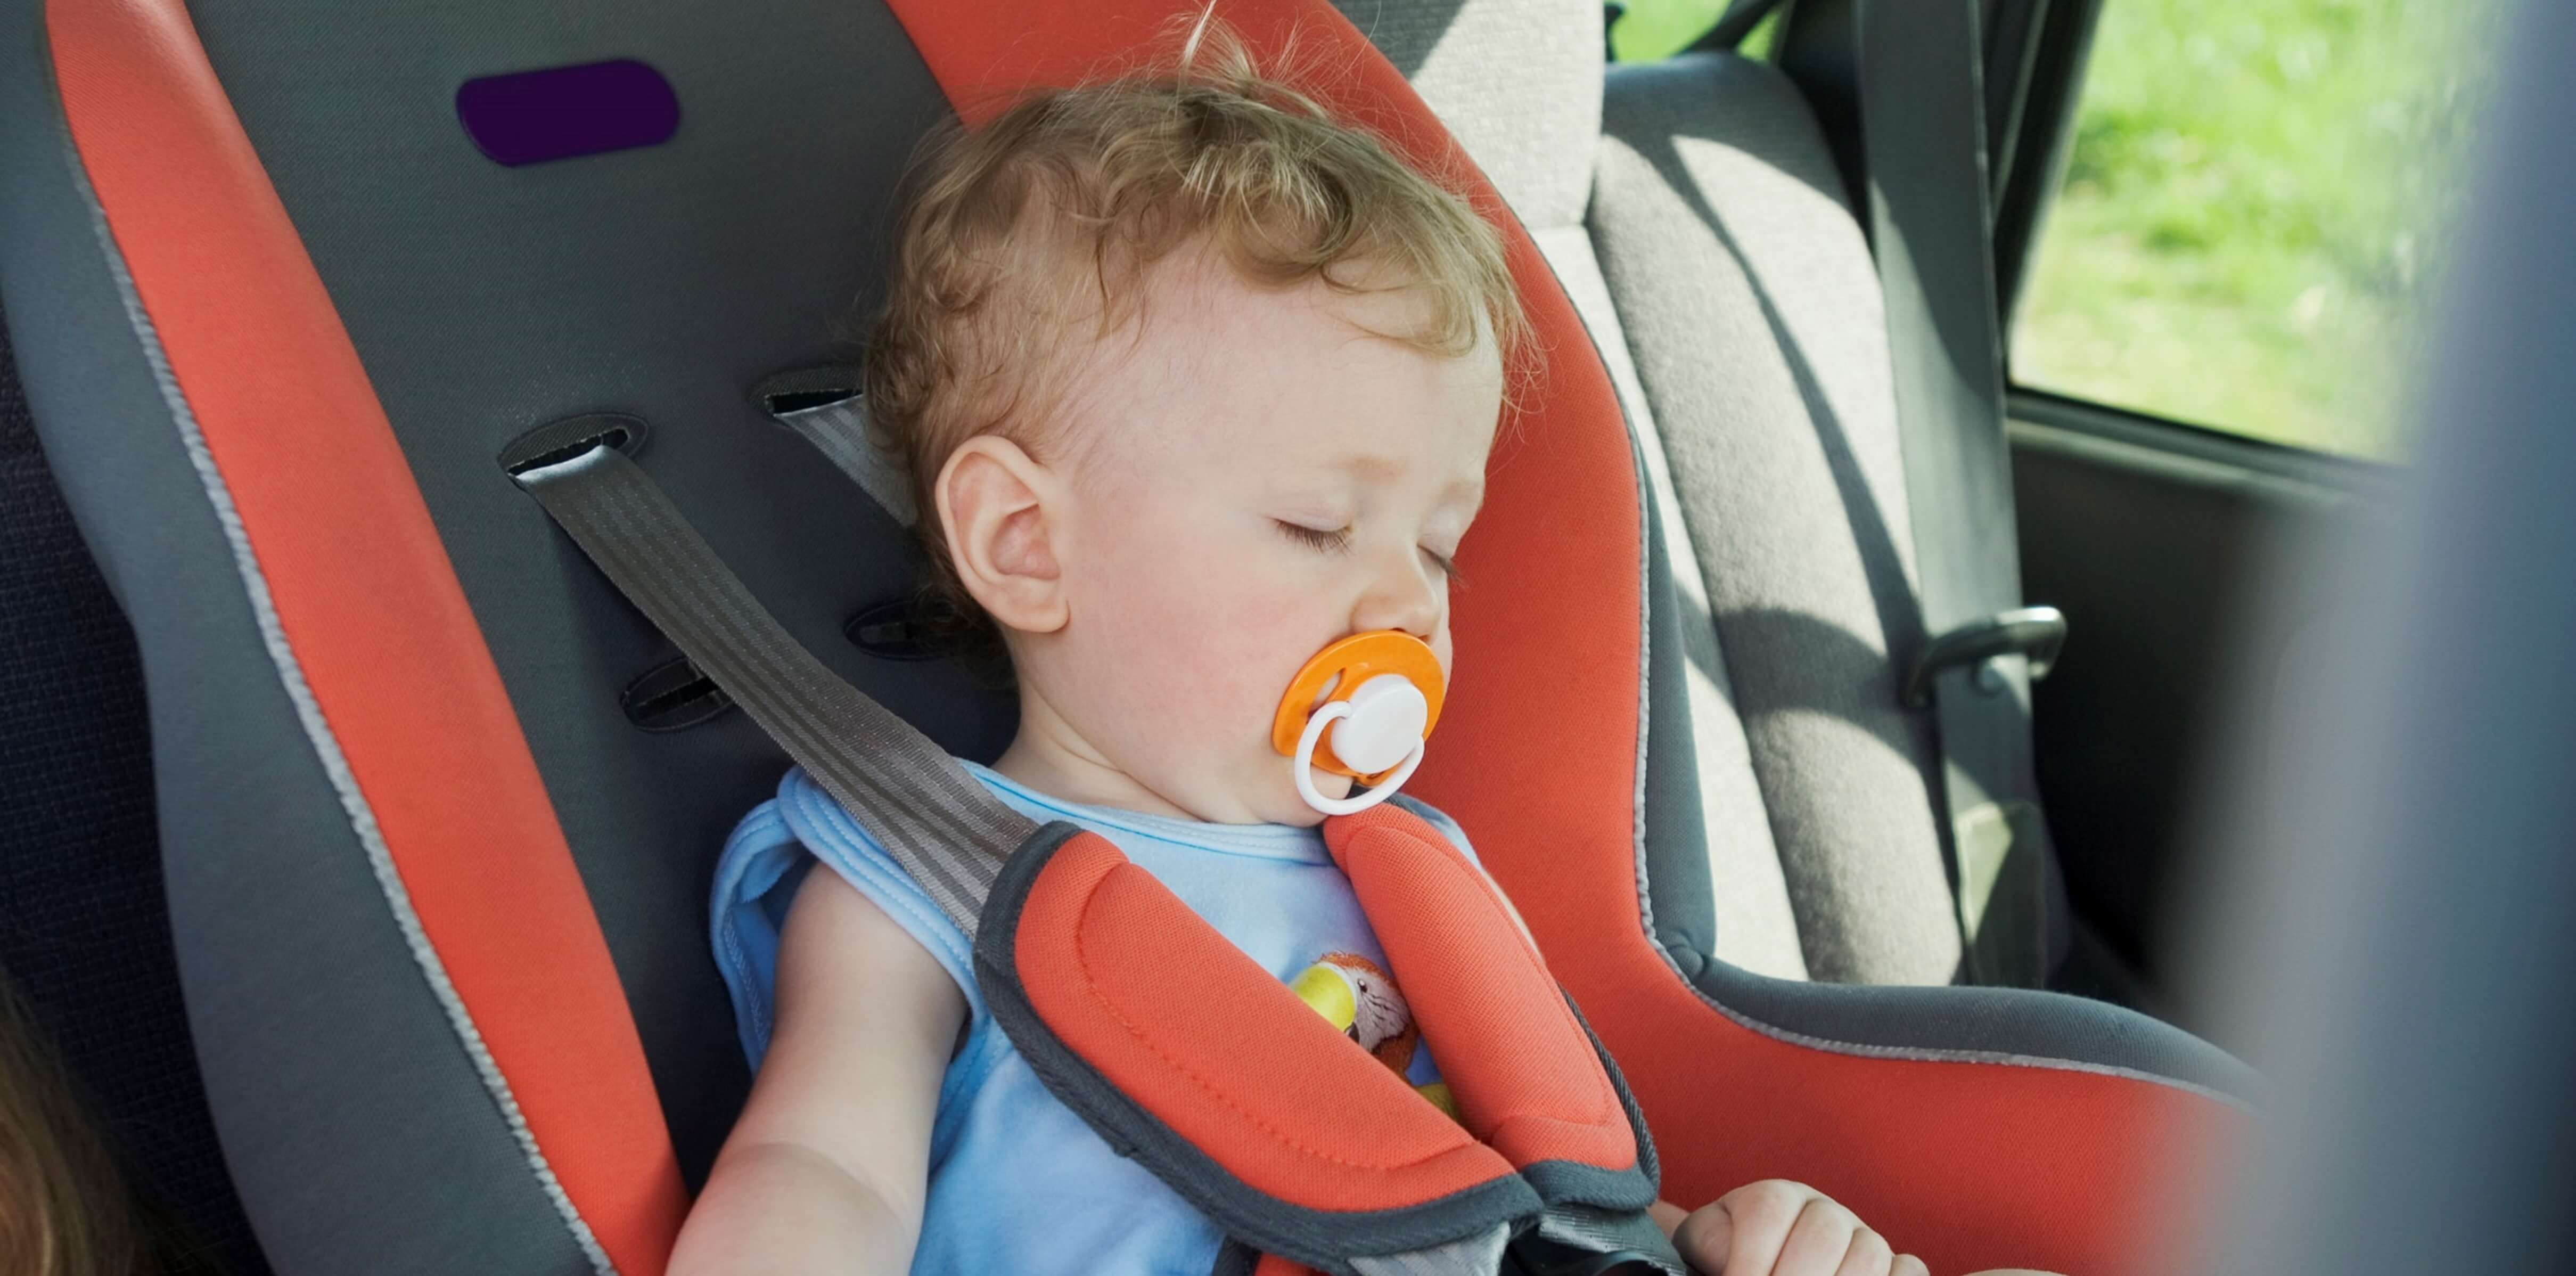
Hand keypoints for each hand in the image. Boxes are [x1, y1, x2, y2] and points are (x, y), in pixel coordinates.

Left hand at [1667, 1180, 1925, 1275]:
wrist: (1746, 1261)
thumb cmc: (1725, 1258)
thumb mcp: (1707, 1247)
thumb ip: (1714, 1245)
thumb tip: (1731, 1266)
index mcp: (1774, 1197)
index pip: (1770, 1209)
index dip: (1753, 1255)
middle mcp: (1823, 1211)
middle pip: (1824, 1232)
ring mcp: (1863, 1237)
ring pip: (1870, 1253)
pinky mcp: (1892, 1265)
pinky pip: (1910, 1270)